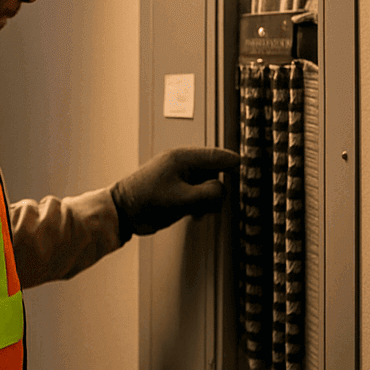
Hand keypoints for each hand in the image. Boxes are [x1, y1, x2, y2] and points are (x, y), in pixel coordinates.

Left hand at [110, 146, 240, 239]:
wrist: (122, 213)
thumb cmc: (145, 202)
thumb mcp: (183, 199)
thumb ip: (209, 193)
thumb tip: (223, 190)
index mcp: (183, 158)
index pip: (218, 156)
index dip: (234, 165)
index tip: (247, 173)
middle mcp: (181, 163)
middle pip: (213, 170)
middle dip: (218, 186)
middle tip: (218, 201)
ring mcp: (177, 176)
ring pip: (205, 183)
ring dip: (207, 198)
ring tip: (200, 210)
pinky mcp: (174, 189)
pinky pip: (195, 193)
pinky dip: (199, 203)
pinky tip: (194, 213)